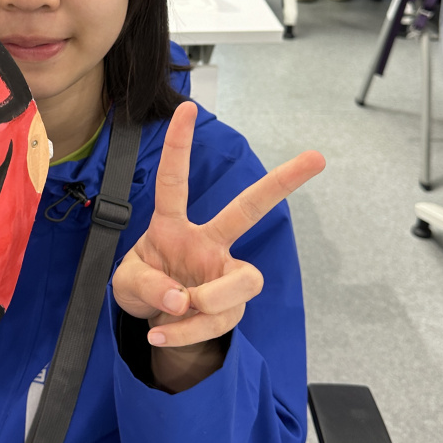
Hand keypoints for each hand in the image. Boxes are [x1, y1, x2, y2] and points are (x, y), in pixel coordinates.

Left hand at [113, 103, 324, 387]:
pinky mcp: (230, 308)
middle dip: (281, 182)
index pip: (175, 183)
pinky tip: (162, 334)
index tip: (187, 108)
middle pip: (248, 209)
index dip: (179, 147)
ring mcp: (222, 274)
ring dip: (210, 301)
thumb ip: (147, 285)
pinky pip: (219, 320)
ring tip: (178, 309)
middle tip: (316, 158)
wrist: (153, 326)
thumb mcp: (126, 283)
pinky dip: (188, 332)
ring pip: (243, 281)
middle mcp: (207, 243)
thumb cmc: (142, 288)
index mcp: (173, 227)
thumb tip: (181, 299)